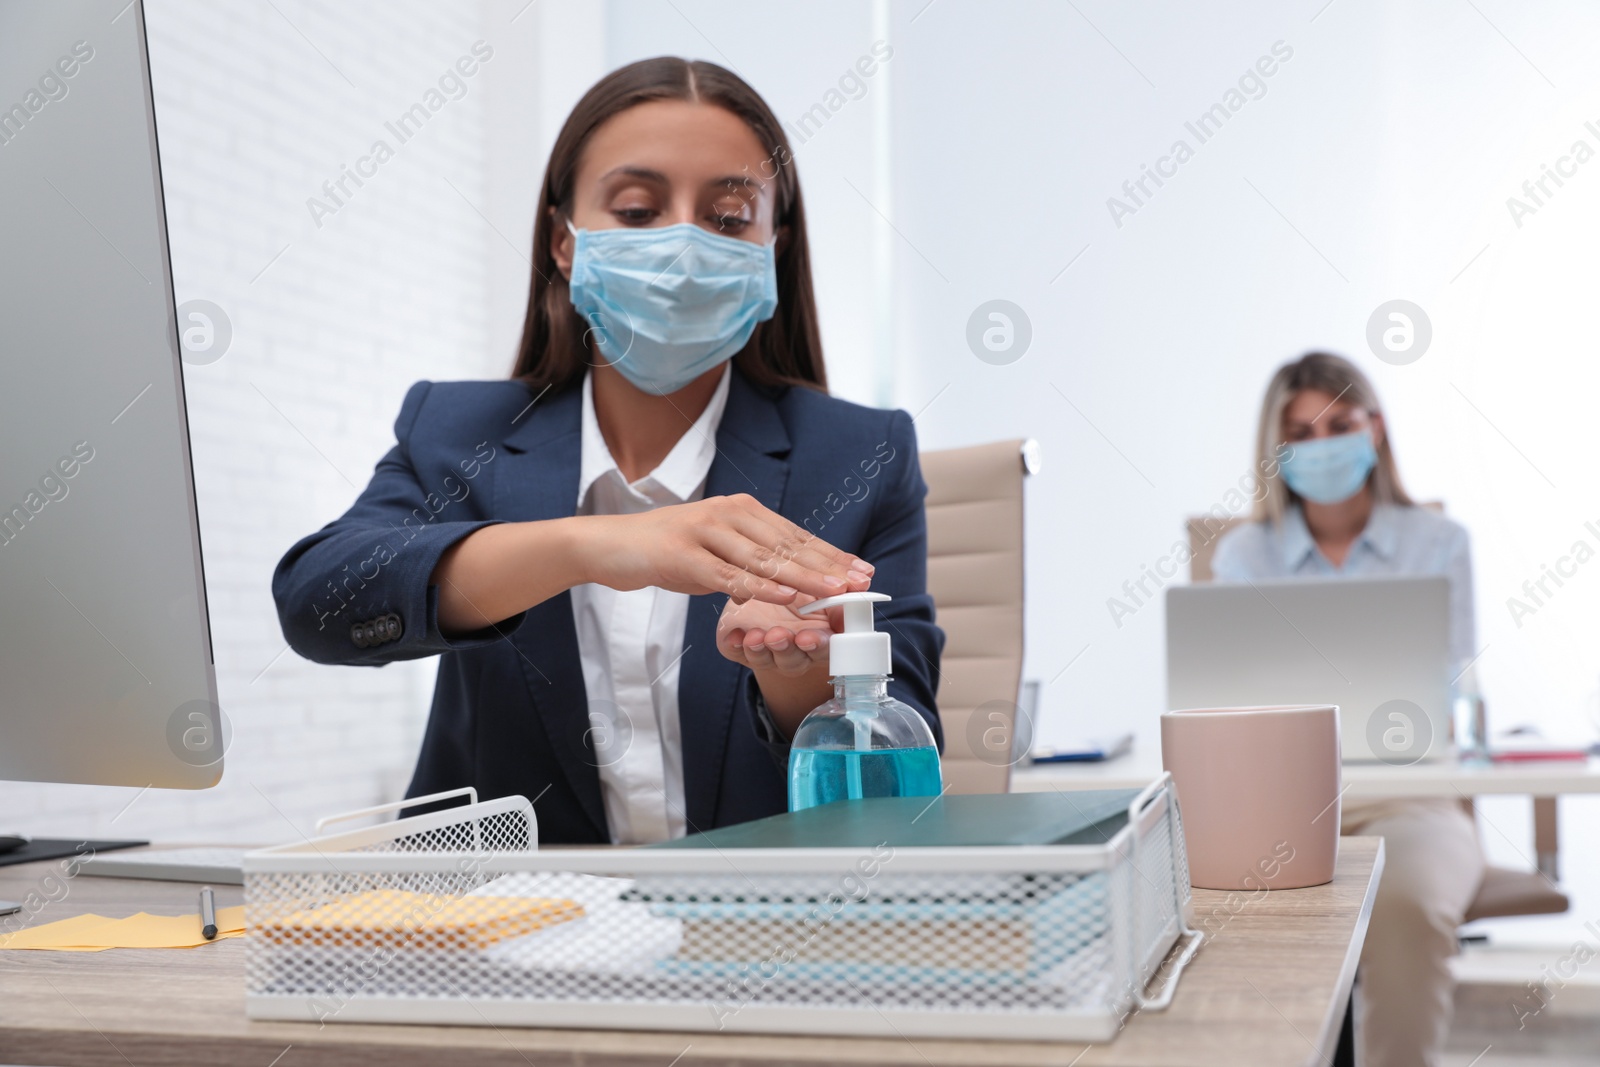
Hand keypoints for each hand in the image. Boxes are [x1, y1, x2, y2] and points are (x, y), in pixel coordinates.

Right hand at [580, 493, 872, 605]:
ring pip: (765, 560)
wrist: (610, 545)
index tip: (861, 570)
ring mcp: (705, 533)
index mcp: (739, 509)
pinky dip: (763, 589)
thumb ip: (749, 557)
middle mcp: (728, 514)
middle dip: (828, 566)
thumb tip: (788, 576)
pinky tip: (787, 597)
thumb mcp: (714, 547)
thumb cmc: (666, 549)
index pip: (794, 534)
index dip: (830, 554)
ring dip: (804, 578)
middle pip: (787, 545)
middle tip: (861, 583)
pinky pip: (731, 577)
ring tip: (836, 592)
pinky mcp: (685, 558)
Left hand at [717, 593, 850, 676]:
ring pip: (765, 659)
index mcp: (822, 638)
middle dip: (787, 649)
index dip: (819, 645)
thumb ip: (840, 586)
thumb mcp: (822, 580)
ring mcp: (766, 650)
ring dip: (761, 650)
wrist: (763, 582)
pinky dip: (736, 646)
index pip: (826, 648)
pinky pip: (736, 653)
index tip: (809, 637)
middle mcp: (795, 649)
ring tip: (756, 636)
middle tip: (779, 636)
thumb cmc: (800, 583)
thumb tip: (863, 579)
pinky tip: (736, 636)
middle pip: (795, 659)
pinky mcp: (739, 646)